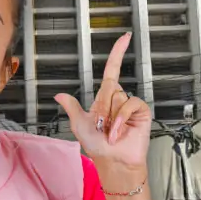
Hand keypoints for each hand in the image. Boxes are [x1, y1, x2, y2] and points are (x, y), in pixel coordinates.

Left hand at [54, 33, 151, 168]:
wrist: (113, 161)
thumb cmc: (98, 147)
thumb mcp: (79, 125)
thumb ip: (72, 107)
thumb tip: (59, 95)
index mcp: (104, 99)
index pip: (112, 70)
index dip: (117, 53)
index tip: (125, 38)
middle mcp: (118, 99)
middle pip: (108, 86)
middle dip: (101, 106)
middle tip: (100, 125)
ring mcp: (129, 105)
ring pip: (117, 96)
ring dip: (110, 116)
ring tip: (110, 131)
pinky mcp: (141, 112)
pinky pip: (129, 104)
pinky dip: (120, 118)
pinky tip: (118, 131)